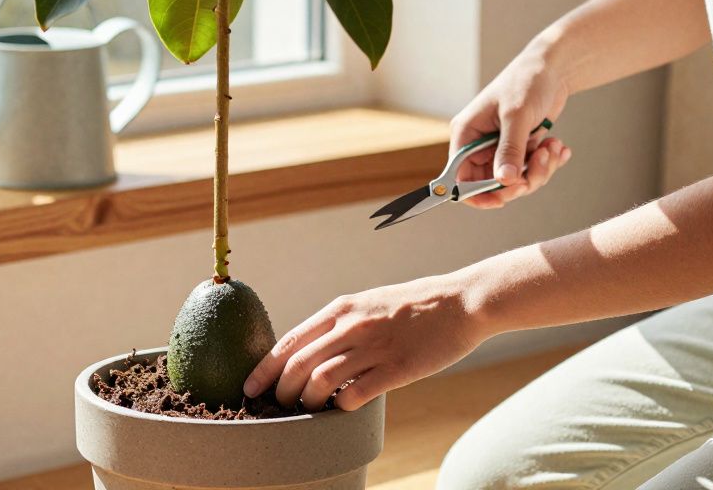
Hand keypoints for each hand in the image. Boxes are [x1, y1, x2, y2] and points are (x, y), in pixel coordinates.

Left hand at [243, 275, 480, 411]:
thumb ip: (340, 324)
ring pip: (320, 381)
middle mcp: (352, 325)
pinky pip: (355, 393)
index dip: (264, 368)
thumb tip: (311, 351)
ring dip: (306, 402)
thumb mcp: (368, 303)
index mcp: (342, 309)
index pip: (290, 341)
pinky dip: (340, 406)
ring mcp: (374, 347)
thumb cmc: (414, 305)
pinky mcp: (397, 369)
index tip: (250, 387)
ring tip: (307, 410)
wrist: (461, 302)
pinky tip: (340, 408)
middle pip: (298, 365)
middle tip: (277, 406)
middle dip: (280, 391)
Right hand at [451, 46, 572, 208]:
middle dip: (521, 180)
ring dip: (540, 169)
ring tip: (554, 146)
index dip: (478, 194)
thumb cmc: (526, 81)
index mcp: (466, 134)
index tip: (503, 198)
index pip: (460, 178)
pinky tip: (558, 146)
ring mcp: (500, 148)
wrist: (552, 68)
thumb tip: (504, 181)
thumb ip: (510, 149)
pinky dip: (548, 163)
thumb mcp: (517, 115)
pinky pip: (530, 170)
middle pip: (492, 184)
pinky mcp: (519, 148)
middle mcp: (479, 144)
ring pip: (516, 181)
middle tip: (542, 162)